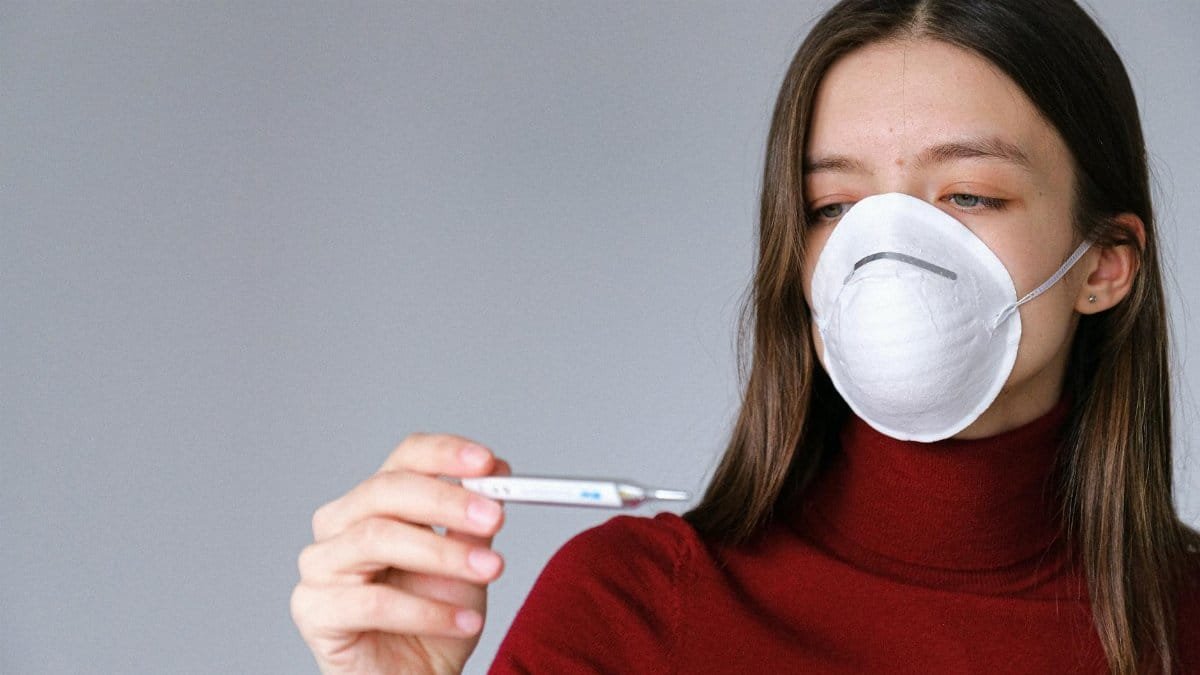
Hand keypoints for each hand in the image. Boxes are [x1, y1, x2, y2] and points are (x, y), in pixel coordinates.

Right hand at [291, 434, 510, 673]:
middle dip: (447, 500)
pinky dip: (426, 611)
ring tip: (490, 571)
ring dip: (443, 553)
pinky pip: (372, 601)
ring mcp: (320, 564)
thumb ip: (474, 517)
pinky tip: (463, 622)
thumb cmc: (435, 619)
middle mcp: (340, 523)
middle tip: (494, 516)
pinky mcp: (313, 610)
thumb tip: (496, 471)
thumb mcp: (467, 561)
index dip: (445, 454)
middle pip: (386, 489)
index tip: (487, 464)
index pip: (404, 457)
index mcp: (375, 501)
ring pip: (376, 538)